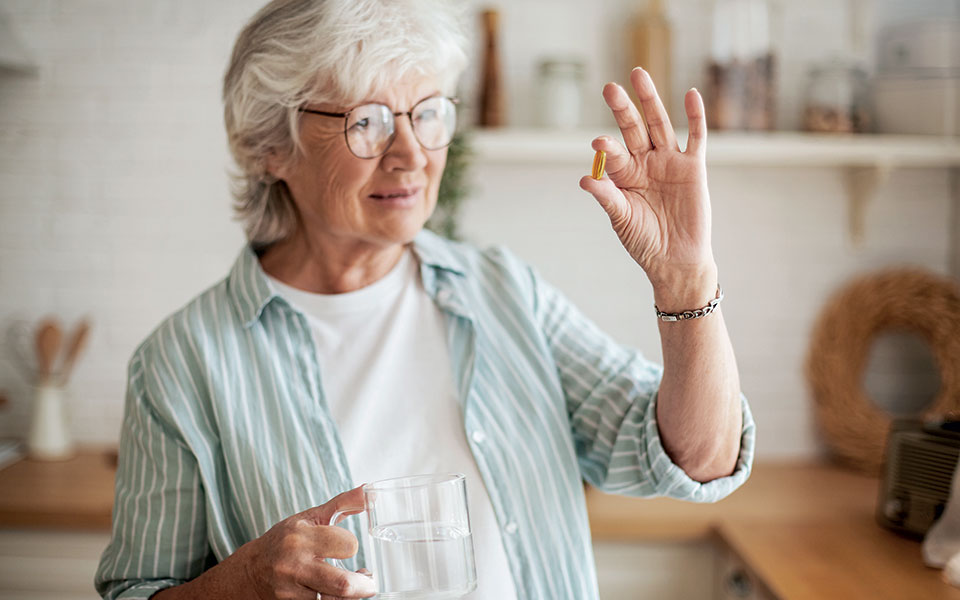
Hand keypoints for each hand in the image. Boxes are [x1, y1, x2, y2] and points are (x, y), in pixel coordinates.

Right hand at [236, 486, 375, 599]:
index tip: (349, 546)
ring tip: (358, 587)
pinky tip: (339, 594)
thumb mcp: (309, 517)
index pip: (346, 545)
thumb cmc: (284, 540)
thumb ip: (342, 504)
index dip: (351, 546)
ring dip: (353, 596)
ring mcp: (291, 592)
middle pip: (343, 584)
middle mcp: (294, 566)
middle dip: (364, 585)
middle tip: (369, 580)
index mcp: (300, 538)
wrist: (251, 570)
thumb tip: (369, 491)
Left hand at [579, 67, 716, 299]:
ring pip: (660, 124)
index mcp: (624, 175)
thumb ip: (607, 197)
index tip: (599, 143)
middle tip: (610, 88)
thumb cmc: (645, 241)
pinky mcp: (693, 168)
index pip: (613, 154)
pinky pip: (695, 137)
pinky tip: (690, 95)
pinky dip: (694, 116)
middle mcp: (645, 162)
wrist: (676, 260)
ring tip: (638, 75)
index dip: (607, 148)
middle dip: (623, 109)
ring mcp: (669, 162)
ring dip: (650, 100)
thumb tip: (584, 178)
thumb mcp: (622, 219)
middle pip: (634, 128)